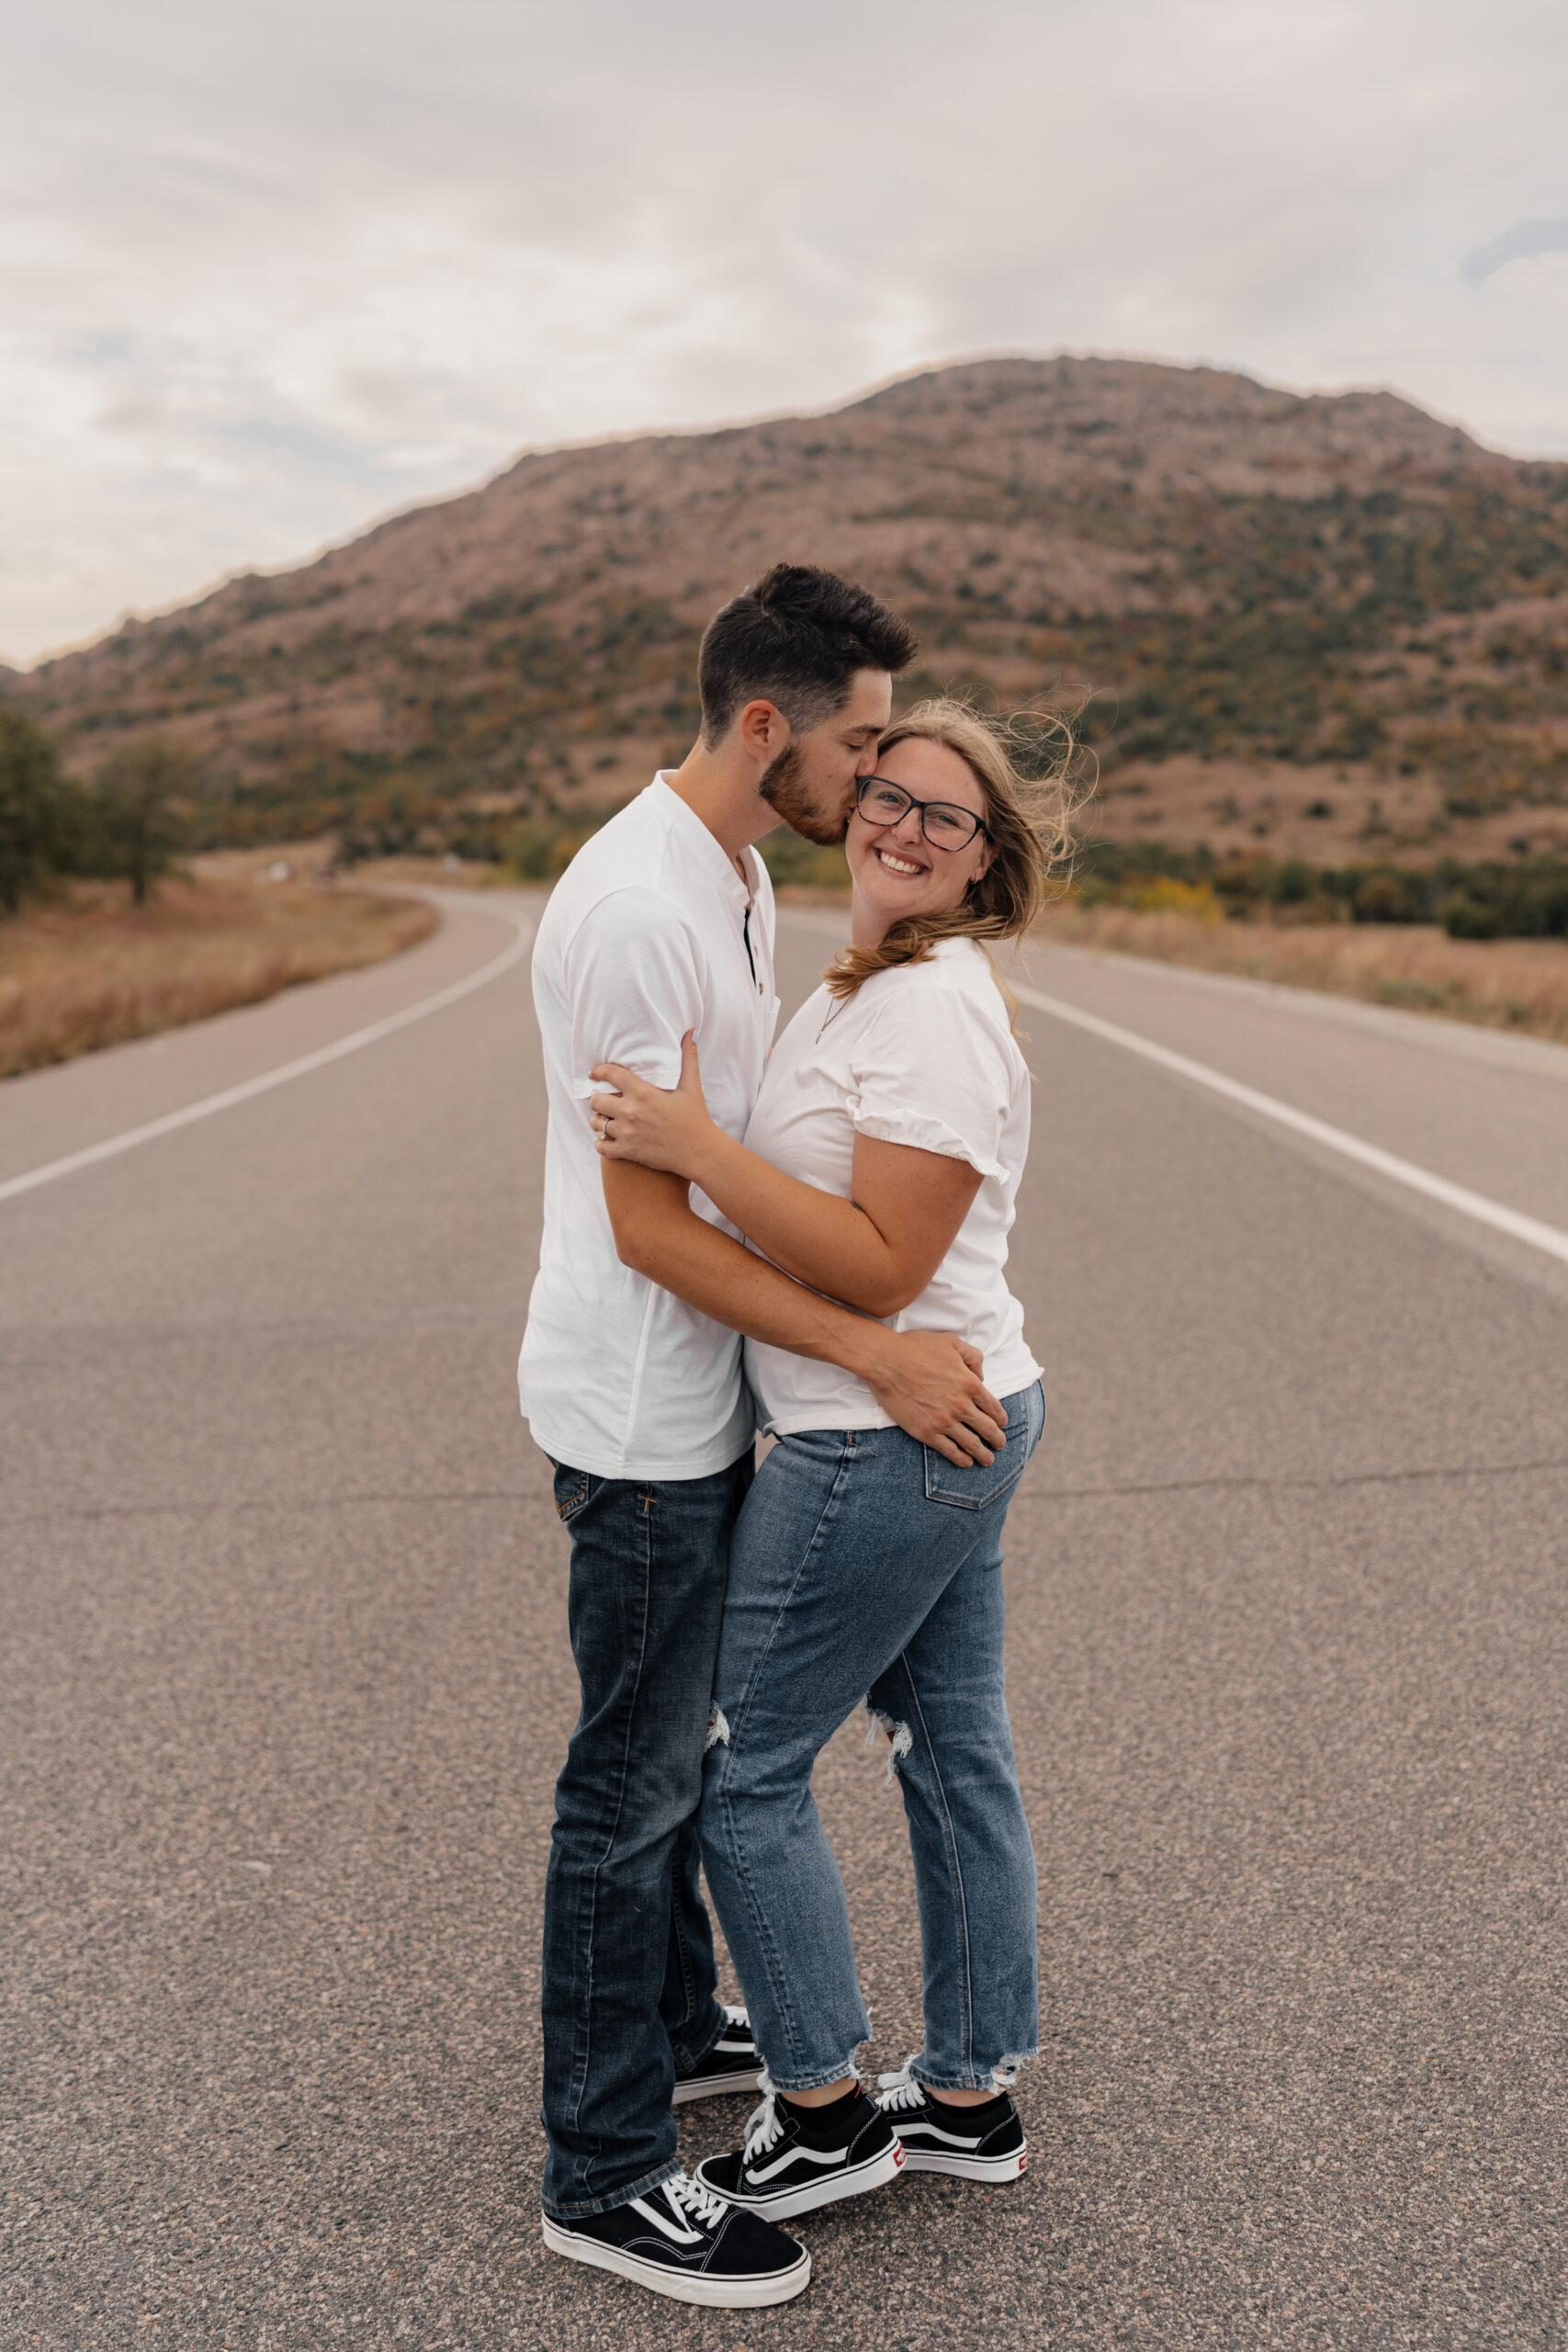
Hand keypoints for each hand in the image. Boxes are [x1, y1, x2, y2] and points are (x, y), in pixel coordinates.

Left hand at [590, 1033, 715, 1176]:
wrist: (700, 1153)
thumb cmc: (696, 1118)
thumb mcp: (692, 1086)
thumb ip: (688, 1058)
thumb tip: (691, 1032)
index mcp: (643, 1092)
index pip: (610, 1074)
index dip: (598, 1071)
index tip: (595, 1074)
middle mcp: (631, 1111)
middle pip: (595, 1101)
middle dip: (598, 1099)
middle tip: (605, 1100)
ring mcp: (627, 1133)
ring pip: (596, 1123)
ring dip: (599, 1121)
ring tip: (607, 1119)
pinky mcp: (628, 1151)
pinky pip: (601, 1146)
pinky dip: (602, 1143)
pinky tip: (609, 1139)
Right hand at [858, 1330, 1006, 1467]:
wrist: (885, 1361)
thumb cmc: (916, 1348)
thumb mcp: (951, 1342)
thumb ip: (973, 1357)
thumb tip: (981, 1375)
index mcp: (970, 1383)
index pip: (994, 1407)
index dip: (1001, 1418)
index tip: (1002, 1424)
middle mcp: (961, 1405)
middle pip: (987, 1428)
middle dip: (997, 1439)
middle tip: (1000, 1444)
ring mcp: (944, 1421)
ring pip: (971, 1444)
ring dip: (983, 1454)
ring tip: (988, 1460)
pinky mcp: (926, 1432)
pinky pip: (949, 1450)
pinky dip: (961, 1459)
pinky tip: (966, 1462)